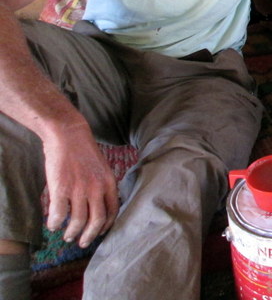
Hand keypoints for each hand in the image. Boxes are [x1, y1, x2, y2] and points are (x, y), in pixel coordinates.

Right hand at [42, 124, 118, 247]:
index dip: (106, 226)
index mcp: (109, 183)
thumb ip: (103, 185)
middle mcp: (97, 188)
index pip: (112, 211)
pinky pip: (58, 214)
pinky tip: (52, 225)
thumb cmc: (84, 151)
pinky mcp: (61, 188)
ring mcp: (79, 189)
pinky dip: (55, 223)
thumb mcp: (103, 168)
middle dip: (90, 236)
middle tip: (83, 242)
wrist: (68, 135)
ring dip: (72, 232)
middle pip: (96, 221)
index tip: (99, 233)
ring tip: (67, 235)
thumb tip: (101, 204)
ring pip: (77, 222)